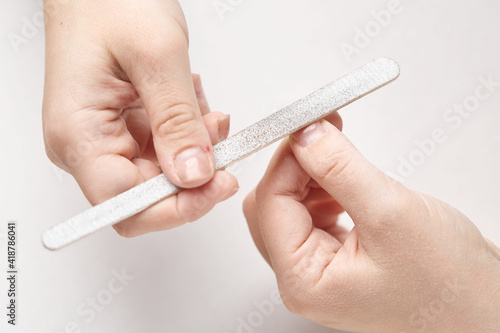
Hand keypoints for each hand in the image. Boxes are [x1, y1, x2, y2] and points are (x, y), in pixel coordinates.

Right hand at [42, 0, 237, 236]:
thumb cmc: (109, 3)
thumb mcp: (156, 56)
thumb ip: (177, 121)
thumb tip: (193, 176)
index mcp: (79, 135)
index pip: (125, 206)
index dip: (175, 207)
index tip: (216, 185)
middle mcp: (88, 146)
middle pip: (148, 196)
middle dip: (193, 173)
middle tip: (219, 139)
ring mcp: (108, 139)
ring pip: (164, 173)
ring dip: (194, 146)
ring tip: (200, 105)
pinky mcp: (126, 129)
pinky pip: (167, 149)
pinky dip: (189, 131)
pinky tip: (189, 101)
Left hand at [243, 113, 499, 332]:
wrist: (484, 311)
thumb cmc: (450, 286)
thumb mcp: (391, 214)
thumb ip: (340, 169)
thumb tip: (306, 135)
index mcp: (303, 280)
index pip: (270, 204)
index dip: (286, 159)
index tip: (309, 125)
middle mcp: (303, 278)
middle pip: (272, 206)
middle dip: (296, 166)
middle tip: (324, 135)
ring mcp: (318, 269)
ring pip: (292, 207)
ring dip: (310, 176)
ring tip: (342, 160)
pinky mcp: (335, 258)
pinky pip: (313, 214)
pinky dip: (324, 189)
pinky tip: (346, 183)